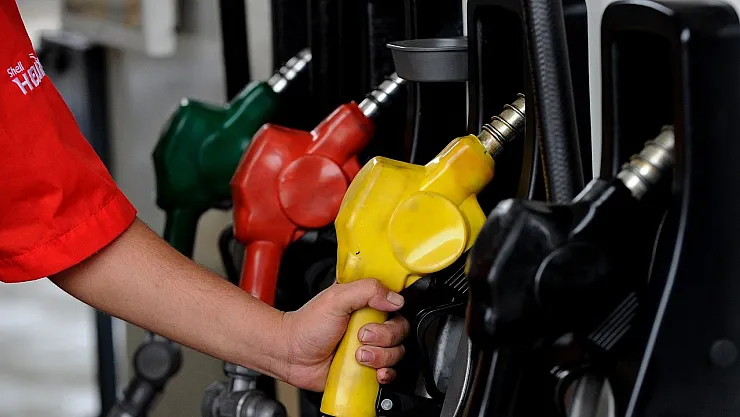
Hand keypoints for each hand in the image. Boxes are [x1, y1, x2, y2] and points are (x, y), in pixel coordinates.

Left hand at [280, 279, 409, 390]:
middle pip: (400, 330)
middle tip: (361, 336)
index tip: (379, 314)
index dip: (394, 311)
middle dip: (384, 336)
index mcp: (367, 303)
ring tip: (358, 355)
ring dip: (380, 356)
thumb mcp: (336, 298)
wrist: (291, 355)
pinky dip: (386, 374)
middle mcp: (372, 324)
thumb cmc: (307, 325)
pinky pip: (390, 373)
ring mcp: (371, 347)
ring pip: (396, 352)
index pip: (397, 303)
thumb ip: (367, 290)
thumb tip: (395, 298)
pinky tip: (374, 371)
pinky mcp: (368, 368)